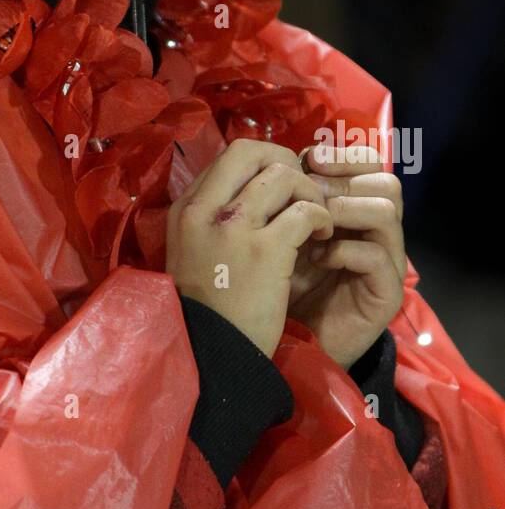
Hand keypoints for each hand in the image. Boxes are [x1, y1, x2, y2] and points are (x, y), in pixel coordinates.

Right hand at [166, 139, 332, 358]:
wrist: (210, 356)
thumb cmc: (205, 308)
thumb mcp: (192, 251)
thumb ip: (214, 217)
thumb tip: (254, 190)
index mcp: (186, 208)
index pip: (228, 157)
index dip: (263, 163)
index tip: (281, 186)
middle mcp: (205, 209)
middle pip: (252, 151)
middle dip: (285, 162)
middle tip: (302, 189)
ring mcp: (234, 228)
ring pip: (283, 176)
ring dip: (309, 192)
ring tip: (318, 216)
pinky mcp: (265, 251)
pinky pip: (305, 212)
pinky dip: (321, 218)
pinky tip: (323, 235)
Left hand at [288, 143, 405, 368]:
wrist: (288, 337)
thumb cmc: (283, 278)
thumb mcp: (284, 226)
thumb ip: (297, 192)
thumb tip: (298, 155)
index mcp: (358, 207)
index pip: (372, 163)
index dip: (344, 154)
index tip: (311, 158)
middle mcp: (380, 231)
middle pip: (387, 182)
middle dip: (343, 179)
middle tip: (309, 190)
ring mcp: (388, 262)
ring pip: (387, 211)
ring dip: (344, 209)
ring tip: (312, 223)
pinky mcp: (386, 293)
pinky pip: (378, 257)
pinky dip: (344, 250)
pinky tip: (316, 259)